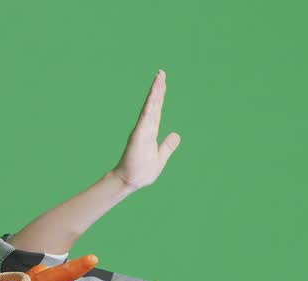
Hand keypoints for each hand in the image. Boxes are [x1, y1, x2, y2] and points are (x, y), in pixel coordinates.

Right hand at [112, 69, 180, 190]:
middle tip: (161, 72)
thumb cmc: (143, 171)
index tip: (162, 81)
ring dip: (155, 93)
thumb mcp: (161, 158)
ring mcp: (142, 130)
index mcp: (151, 132)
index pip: (157, 109)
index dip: (160, 95)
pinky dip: (149, 107)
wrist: (131, 181)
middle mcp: (146, 128)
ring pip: (150, 108)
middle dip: (158, 88)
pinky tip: (153, 96)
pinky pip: (146, 118)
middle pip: (154, 104)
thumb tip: (177, 135)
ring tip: (159, 79)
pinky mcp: (138, 135)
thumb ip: (168, 146)